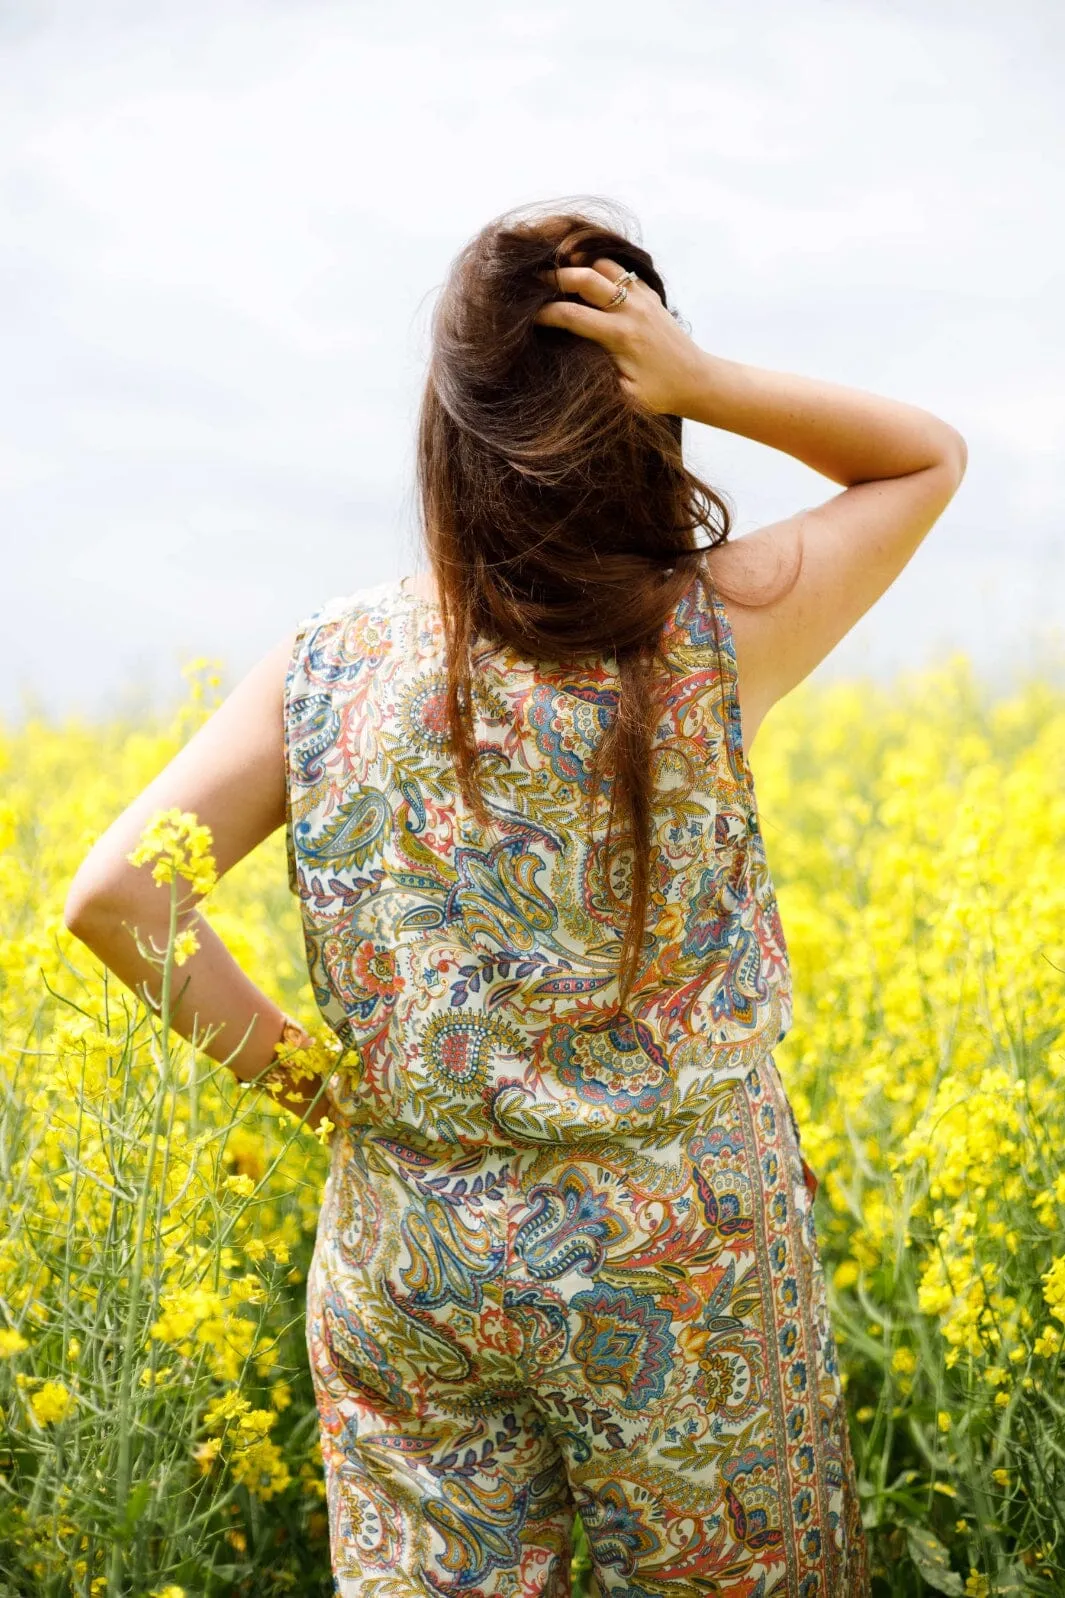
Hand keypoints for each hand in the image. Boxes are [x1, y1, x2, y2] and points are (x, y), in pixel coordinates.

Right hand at [533, 257, 707, 417]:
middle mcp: (631, 310)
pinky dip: (602, 267)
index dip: (545, 314)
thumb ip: (597, 377)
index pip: (572, 315)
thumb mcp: (625, 396)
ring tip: (560, 268)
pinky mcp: (651, 296)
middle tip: (534, 280)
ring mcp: (643, 299)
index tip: (528, 317)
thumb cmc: (660, 394)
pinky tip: (589, 274)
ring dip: (582, 265)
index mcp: (620, 336)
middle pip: (586, 278)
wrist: (697, 381)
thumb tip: (566, 361)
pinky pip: (622, 271)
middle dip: (556, 277)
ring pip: (605, 266)